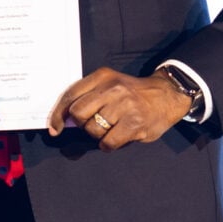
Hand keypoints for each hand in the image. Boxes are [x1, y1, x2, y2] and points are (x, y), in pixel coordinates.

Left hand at [48, 69, 192, 149]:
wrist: (167, 95)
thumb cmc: (133, 94)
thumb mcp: (110, 84)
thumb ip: (88, 96)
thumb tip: (63, 121)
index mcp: (102, 77)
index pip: (71, 95)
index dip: (58, 114)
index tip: (55, 128)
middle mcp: (112, 89)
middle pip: (78, 113)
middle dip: (82, 123)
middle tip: (94, 123)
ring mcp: (124, 106)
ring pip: (93, 130)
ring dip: (98, 135)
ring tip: (111, 128)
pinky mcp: (134, 124)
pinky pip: (108, 142)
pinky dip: (108, 145)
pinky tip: (116, 138)